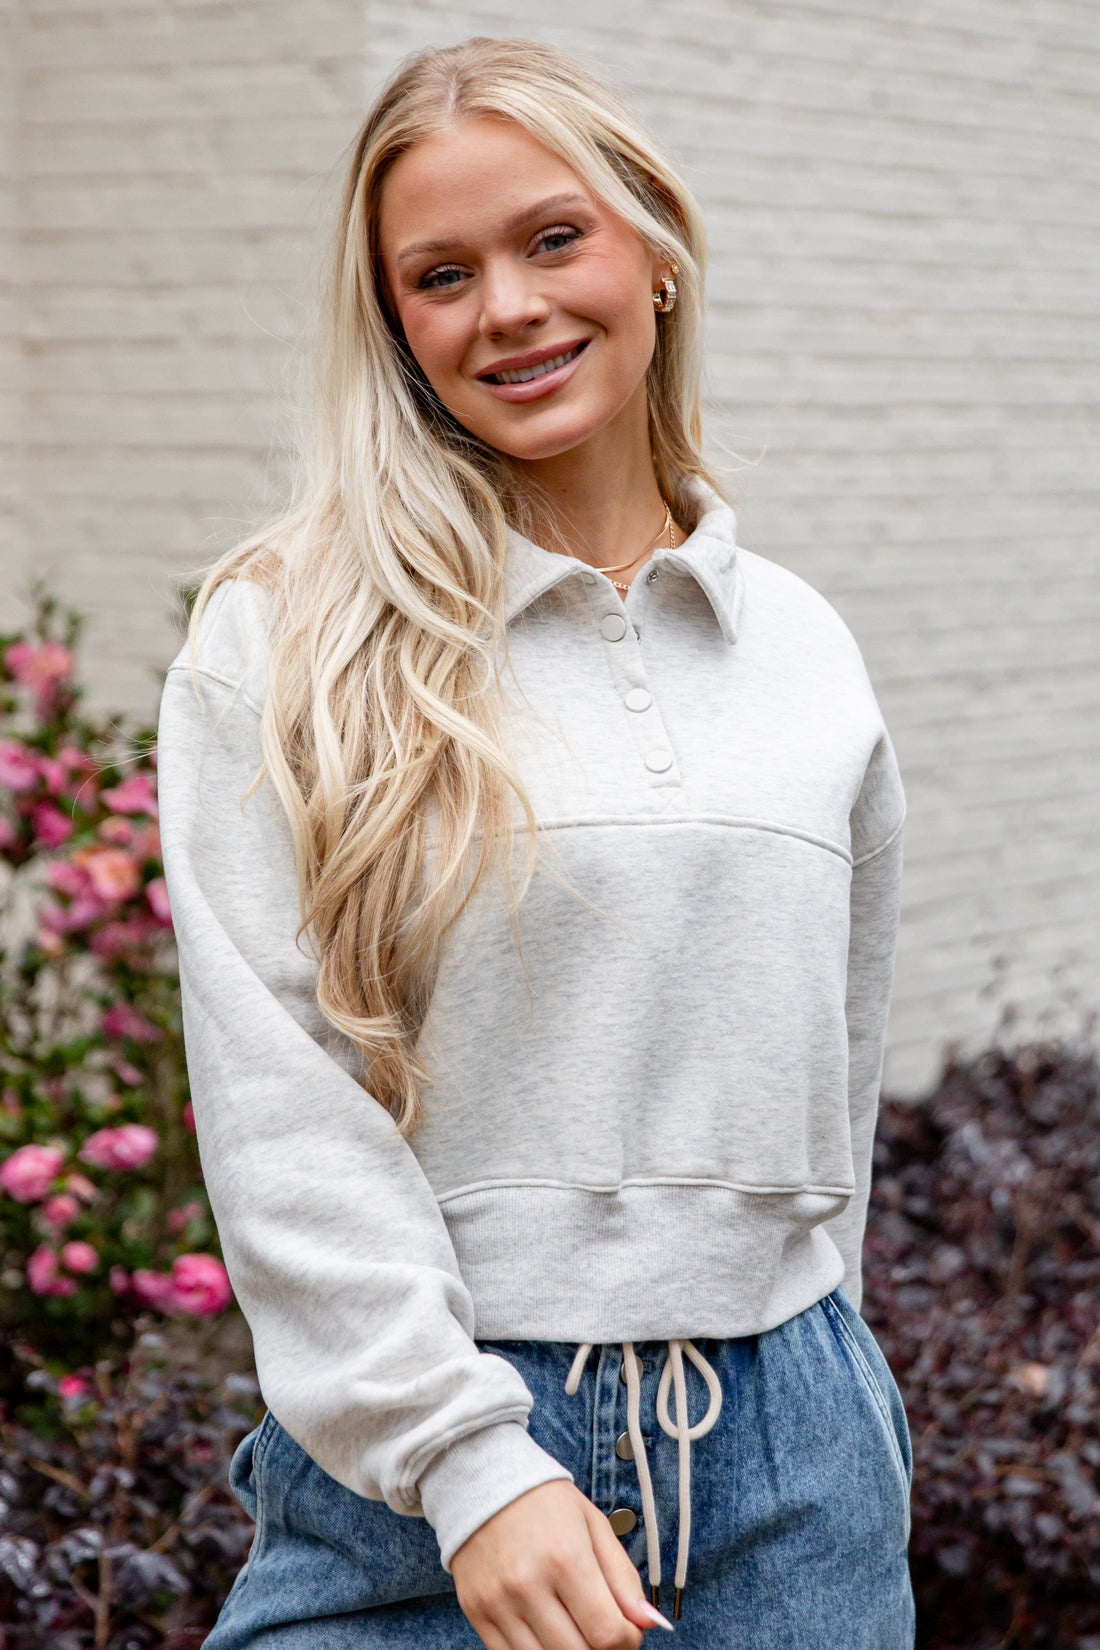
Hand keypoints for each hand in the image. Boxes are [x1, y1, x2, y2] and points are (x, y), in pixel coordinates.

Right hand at [451, 1479, 673, 1647]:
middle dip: (601, 1649)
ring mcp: (498, 1602)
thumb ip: (623, 1577)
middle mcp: (528, 1584)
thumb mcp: (593, 1525)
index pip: (607, 1633)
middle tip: (602, 1628)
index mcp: (565, 1557)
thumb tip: (648, 1623)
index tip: (628, 1631)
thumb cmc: (543, 1502)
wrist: (482, 1481)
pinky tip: (546, 1628)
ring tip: (575, 1626)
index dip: (627, 1641)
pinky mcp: (476, 1613)